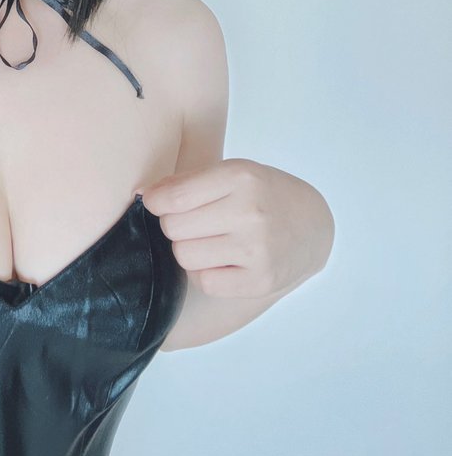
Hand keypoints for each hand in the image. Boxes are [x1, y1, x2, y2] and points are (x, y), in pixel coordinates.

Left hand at [140, 158, 334, 298]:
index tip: (157, 203)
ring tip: (211, 240)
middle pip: (174, 228)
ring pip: (184, 256)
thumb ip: (184, 182)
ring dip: (188, 249)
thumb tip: (142, 195)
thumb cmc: (262, 193)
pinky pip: (205, 282)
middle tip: (195, 222)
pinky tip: (222, 260)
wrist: (313, 224)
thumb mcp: (230, 173)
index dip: (155, 203)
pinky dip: (205, 273)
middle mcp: (250, 213)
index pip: (174, 198)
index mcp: (240, 178)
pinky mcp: (261, 281)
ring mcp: (257, 250)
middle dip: (175, 225)